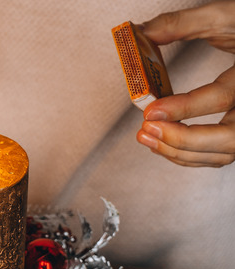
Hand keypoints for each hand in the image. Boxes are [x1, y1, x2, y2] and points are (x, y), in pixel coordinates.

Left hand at [136, 1, 234, 166]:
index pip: (222, 98)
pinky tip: (162, 144)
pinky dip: (189, 154)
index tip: (152, 110)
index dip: (185, 107)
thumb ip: (181, 24)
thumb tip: (140, 34)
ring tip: (147, 137)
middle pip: (228, 139)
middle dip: (183, 141)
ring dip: (181, 152)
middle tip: (148, 130)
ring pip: (223, 152)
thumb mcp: (223, 16)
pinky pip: (219, 151)